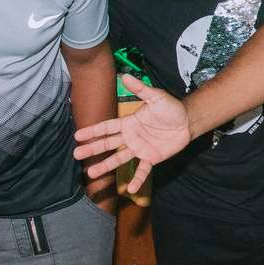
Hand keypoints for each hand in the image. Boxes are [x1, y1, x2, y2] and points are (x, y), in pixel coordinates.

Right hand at [72, 75, 190, 193]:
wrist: (187, 121)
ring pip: (119, 158)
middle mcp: (130, 137)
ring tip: (92, 173)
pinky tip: (130, 189)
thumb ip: (140, 89)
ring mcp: (139, 148)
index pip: (107, 127)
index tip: (78, 136)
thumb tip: (125, 76)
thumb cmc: (170, 108)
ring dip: (106, 166)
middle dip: (92, 149)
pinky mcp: (151, 157)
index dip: (93, 131)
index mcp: (128, 122)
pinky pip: (143, 170)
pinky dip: (137, 179)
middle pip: (108, 144)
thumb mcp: (156, 96)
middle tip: (77, 154)